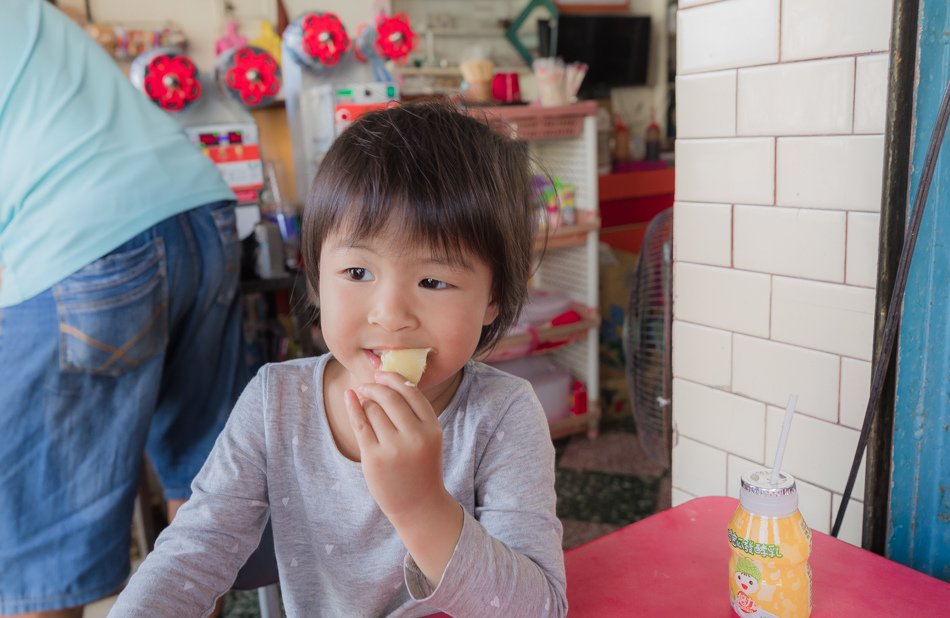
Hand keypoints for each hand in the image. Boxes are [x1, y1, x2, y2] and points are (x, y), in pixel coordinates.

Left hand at [344, 371, 448, 522]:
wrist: (419, 506)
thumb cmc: (421, 467)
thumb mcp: (428, 438)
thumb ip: (414, 414)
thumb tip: (389, 381)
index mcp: (432, 428)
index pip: (411, 392)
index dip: (394, 379)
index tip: (382, 375)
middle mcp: (415, 436)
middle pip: (390, 397)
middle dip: (375, 386)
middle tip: (366, 386)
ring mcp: (394, 448)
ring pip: (373, 409)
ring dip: (365, 401)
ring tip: (364, 404)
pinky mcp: (374, 458)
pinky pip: (360, 424)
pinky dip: (353, 407)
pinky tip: (349, 397)